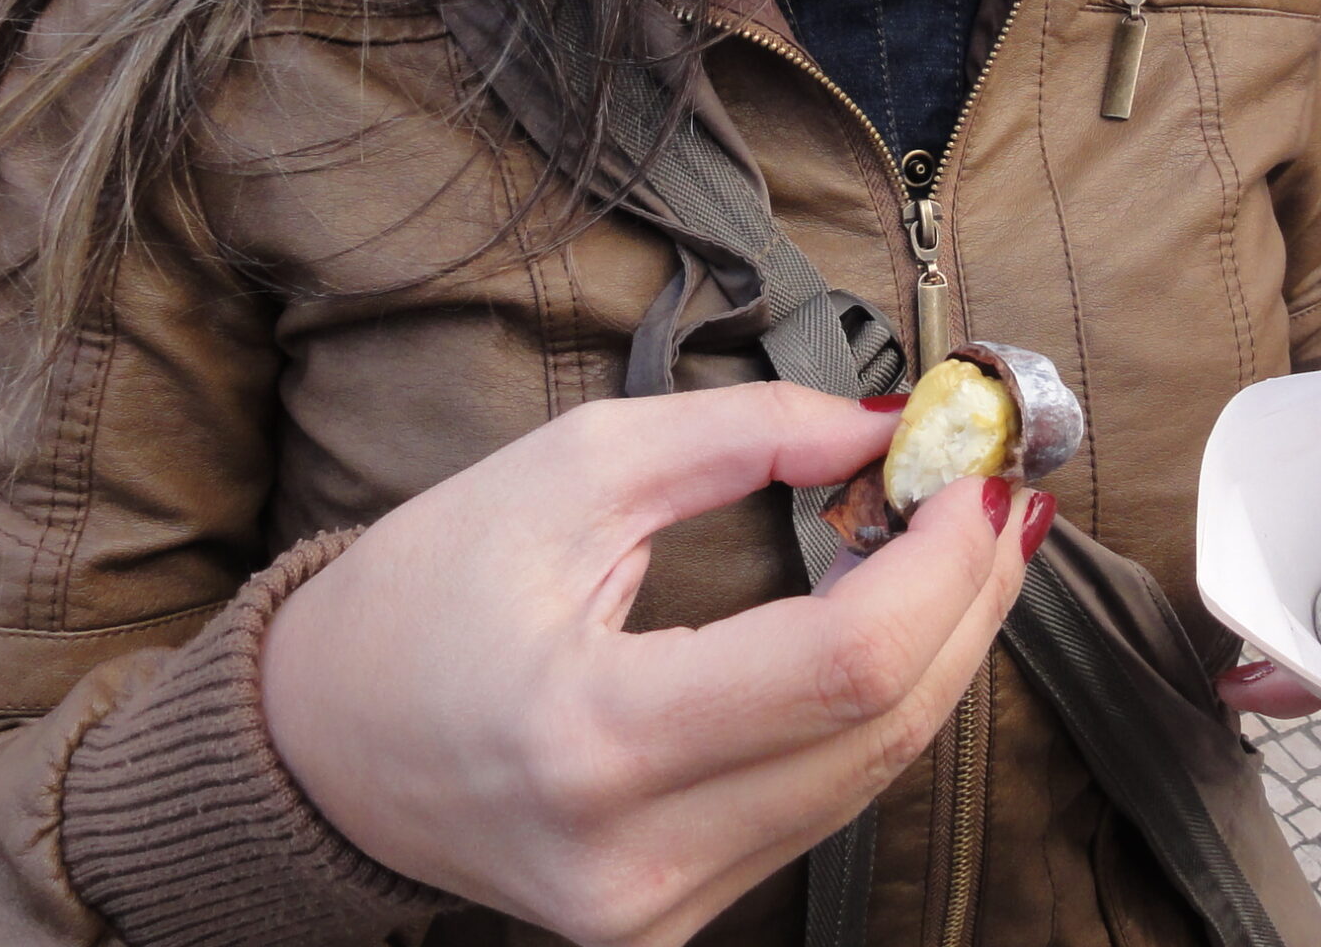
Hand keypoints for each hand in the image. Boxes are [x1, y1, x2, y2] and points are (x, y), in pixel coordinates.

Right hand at [262, 384, 1044, 946]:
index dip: (941, 564)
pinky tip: (902, 617)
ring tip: (968, 535)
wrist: (318, 748)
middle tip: (1002, 487)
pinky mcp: (675, 922)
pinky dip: (878, 704)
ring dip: (943, 646)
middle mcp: (635, 857)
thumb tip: (886, 424)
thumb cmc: (425, 594)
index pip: (839, 667)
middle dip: (969, 596)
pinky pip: (820, 804)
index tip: (974, 468)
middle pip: (882, 731)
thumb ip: (739, 437)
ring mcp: (660, 912)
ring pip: (869, 775)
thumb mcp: (568, 470)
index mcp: (591, 738)